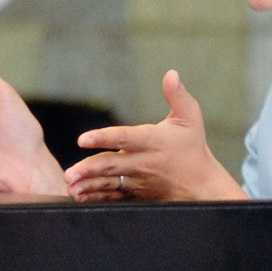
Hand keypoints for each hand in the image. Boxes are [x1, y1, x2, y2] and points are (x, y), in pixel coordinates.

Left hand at [63, 70, 245, 201]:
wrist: (202, 187)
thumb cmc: (192, 148)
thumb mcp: (190, 118)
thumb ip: (178, 96)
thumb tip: (171, 74)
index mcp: (153, 141)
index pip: (125, 138)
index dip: (104, 137)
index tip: (83, 139)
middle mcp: (143, 162)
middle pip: (112, 165)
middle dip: (89, 169)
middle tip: (69, 174)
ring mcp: (138, 180)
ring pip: (109, 182)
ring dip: (88, 185)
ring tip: (71, 186)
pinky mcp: (136, 194)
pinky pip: (113, 196)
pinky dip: (97, 197)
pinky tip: (81, 196)